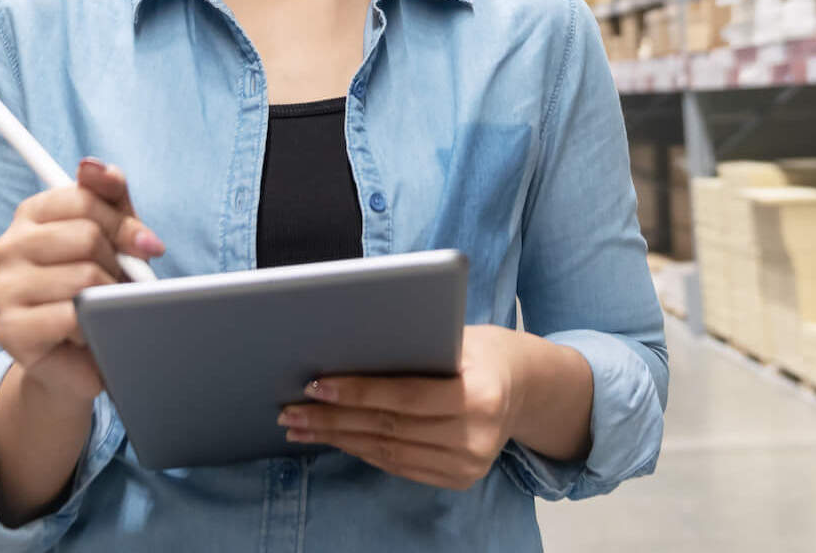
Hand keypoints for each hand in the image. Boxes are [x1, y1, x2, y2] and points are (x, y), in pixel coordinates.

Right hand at [0, 158, 163, 406]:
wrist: (79, 361)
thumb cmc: (98, 290)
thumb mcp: (113, 236)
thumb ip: (109, 196)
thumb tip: (93, 165)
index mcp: (31, 215)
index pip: (83, 198)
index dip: (123, 223)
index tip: (146, 245)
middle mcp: (9, 246)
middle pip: (86, 236)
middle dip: (119, 262)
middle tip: (121, 284)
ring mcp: (4, 287)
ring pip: (83, 277)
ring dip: (109, 297)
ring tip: (104, 308)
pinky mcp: (10, 329)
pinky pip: (71, 316)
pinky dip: (94, 327)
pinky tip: (90, 333)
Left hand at [278, 325, 534, 490]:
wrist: (525, 387)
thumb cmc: (480, 351)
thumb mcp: (457, 337)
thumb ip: (412, 348)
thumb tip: (343, 349)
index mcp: (479, 395)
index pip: (405, 396)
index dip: (357, 392)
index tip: (315, 385)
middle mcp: (476, 436)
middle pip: (389, 428)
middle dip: (333, 419)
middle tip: (290, 410)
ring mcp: (469, 464)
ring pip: (388, 452)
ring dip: (338, 439)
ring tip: (300, 427)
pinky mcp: (459, 479)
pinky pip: (399, 467)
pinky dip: (363, 451)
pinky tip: (335, 439)